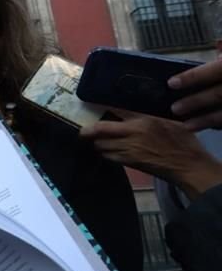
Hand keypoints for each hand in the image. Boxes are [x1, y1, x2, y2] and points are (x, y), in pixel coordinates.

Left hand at [81, 110, 221, 198]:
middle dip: (88, 129)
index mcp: (142, 120)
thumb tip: (131, 110)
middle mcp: (131, 133)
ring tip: (95, 139)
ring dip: (96, 142)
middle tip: (83, 128)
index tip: (89, 105)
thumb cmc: (182, 140)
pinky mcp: (128, 162)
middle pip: (100, 129)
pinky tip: (107, 149)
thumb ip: (148, 115)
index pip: (115, 109)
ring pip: (101, 144)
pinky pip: (108, 156)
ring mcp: (128, 149)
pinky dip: (104, 152)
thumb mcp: (168, 120)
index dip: (99, 107)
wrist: (187, 165)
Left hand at [170, 58, 221, 129]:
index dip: (193, 77)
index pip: (215, 70)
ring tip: (187, 126)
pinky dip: (218, 124)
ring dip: (206, 120)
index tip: (171, 83)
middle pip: (218, 94)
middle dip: (196, 102)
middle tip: (174, 108)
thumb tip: (218, 43)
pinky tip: (207, 128)